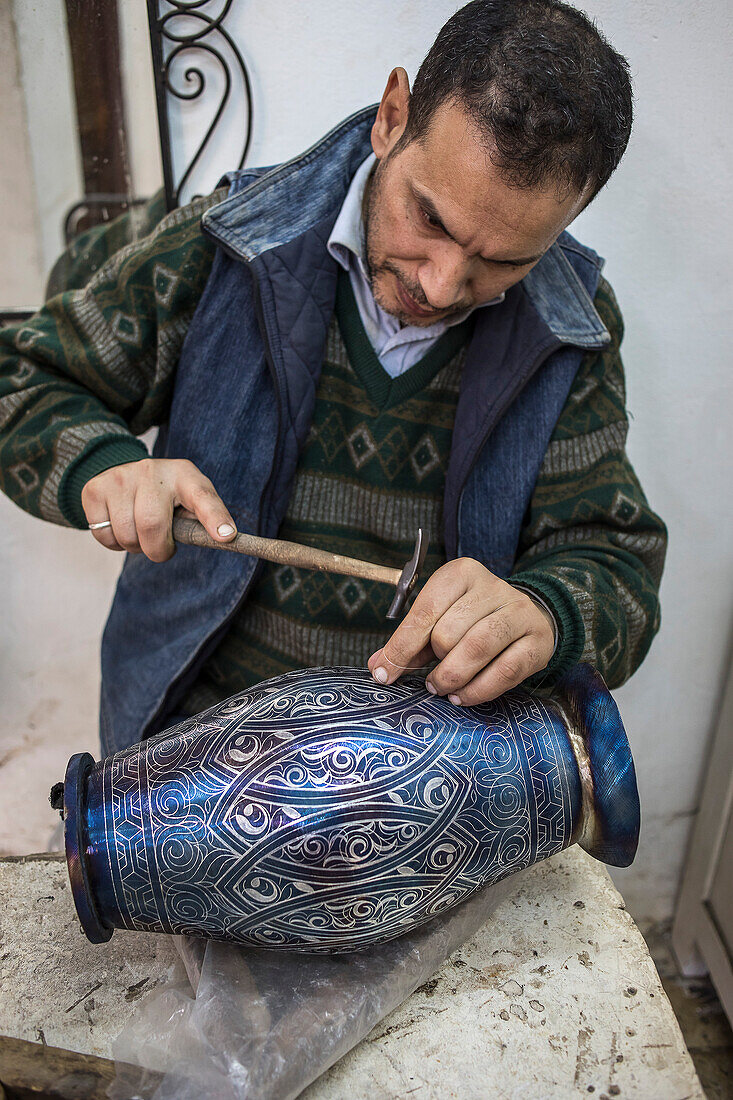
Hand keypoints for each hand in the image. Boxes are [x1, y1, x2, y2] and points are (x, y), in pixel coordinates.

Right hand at [81, 458, 236, 561]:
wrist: (122, 469)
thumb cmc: (165, 495)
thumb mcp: (189, 499)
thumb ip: (204, 519)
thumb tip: (223, 537)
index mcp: (185, 476)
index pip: (203, 498)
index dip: (215, 518)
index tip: (226, 537)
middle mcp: (152, 470)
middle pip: (152, 526)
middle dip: (158, 550)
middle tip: (161, 547)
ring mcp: (120, 477)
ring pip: (126, 535)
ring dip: (135, 547)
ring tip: (139, 532)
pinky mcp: (94, 489)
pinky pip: (104, 535)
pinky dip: (114, 543)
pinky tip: (120, 525)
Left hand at [367, 558, 554, 704]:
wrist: (527, 616)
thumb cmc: (472, 618)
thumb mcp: (440, 618)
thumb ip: (411, 640)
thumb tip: (380, 667)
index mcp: (461, 573)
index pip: (424, 611)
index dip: (400, 647)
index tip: (384, 674)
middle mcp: (492, 586)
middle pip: (449, 632)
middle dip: (434, 662)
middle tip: (431, 678)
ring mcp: (519, 611)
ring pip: (477, 648)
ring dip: (452, 677)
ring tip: (442, 689)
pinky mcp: (537, 640)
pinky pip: (505, 671)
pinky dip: (478, 690)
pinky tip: (463, 696)